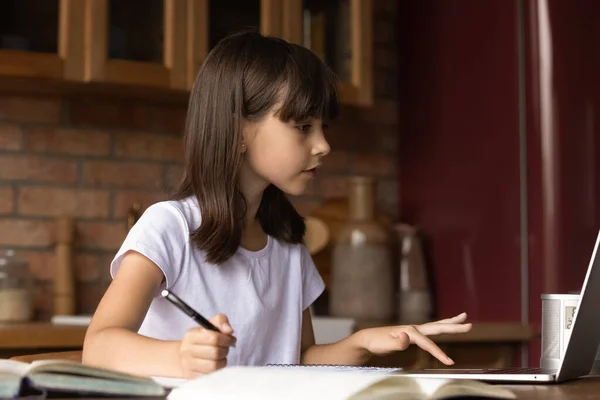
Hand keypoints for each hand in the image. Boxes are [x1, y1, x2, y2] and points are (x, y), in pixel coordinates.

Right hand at [178, 313, 236, 378]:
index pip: (214, 338)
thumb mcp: (208, 325)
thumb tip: (229, 330)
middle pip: (215, 352)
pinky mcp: (191, 376)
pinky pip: (210, 375)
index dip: (227, 339)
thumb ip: (220, 321)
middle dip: (225, 350)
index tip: (231, 339)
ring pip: (214, 366)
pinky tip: (216, 364)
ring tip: (221, 356)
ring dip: (223, 361)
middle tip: (226, 348)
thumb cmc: (200, 339)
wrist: (183, 356)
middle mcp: (186, 350)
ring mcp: (188, 365)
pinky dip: (217, 370)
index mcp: (191, 336)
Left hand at [356, 312, 471, 365]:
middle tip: (469, 324)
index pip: (428, 343)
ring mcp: (414, 330)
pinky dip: (441, 328)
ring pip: (435, 326)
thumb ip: (397, 342)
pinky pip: (431, 331)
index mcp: (410, 331)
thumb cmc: (376, 342)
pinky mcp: (412, 334)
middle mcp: (414, 328)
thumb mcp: (384, 344)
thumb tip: (406, 337)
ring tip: (463, 316)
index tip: (450, 362)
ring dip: (450, 322)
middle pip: (437, 327)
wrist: (367, 339)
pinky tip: (444, 327)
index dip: (439, 353)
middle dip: (453, 326)